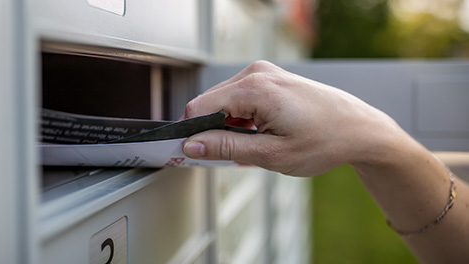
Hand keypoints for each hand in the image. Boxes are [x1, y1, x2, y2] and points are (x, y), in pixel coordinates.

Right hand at [182, 60, 406, 175]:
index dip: (191, 133)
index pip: (199, 108)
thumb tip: (191, 145)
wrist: (359, 129)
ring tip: (253, 146)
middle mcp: (256, 73)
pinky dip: (240, 118)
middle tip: (230, 157)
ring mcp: (263, 73)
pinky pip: (239, 98)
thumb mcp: (272, 154)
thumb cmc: (325, 141)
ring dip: (227, 126)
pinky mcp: (269, 78)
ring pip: (222, 101)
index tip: (192, 154)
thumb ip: (227, 148)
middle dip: (211, 131)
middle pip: (209, 103)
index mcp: (255, 89)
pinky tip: (257, 135)